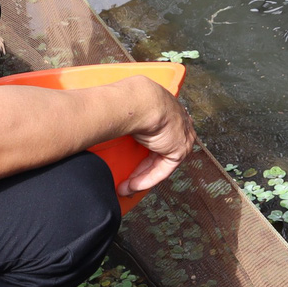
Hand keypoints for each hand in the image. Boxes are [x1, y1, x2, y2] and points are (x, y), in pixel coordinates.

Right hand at [119, 76, 194, 195]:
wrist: (139, 101)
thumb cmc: (129, 99)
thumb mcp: (129, 108)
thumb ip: (127, 118)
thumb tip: (105, 120)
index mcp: (168, 109)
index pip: (157, 135)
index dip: (141, 150)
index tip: (128, 159)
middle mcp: (178, 122)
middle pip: (158, 152)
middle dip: (141, 168)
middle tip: (125, 179)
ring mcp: (182, 136)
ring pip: (159, 163)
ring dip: (140, 177)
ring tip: (123, 187)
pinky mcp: (179, 150)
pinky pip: (162, 170)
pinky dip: (145, 180)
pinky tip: (130, 186)